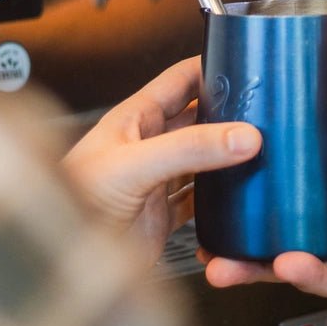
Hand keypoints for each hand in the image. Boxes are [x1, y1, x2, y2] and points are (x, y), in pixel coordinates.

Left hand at [62, 56, 260, 265]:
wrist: (58, 263)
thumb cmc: (71, 202)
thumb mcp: (134, 166)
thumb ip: (189, 149)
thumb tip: (242, 136)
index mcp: (136, 120)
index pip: (180, 79)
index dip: (210, 66)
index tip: (246, 62)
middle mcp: (148, 146)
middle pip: (198, 118)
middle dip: (230, 112)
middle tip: (267, 110)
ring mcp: (157, 180)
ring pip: (203, 159)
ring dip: (228, 155)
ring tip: (264, 148)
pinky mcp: (164, 214)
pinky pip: (201, 200)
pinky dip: (222, 199)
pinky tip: (240, 196)